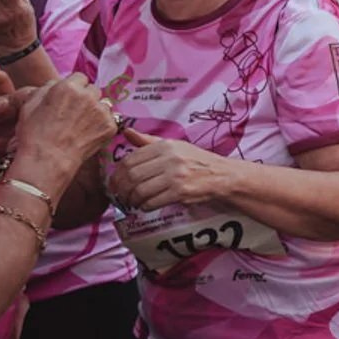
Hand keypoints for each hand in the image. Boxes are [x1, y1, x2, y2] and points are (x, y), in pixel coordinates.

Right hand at [17, 76, 120, 169]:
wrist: (47, 160)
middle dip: (85, 98)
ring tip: (81, 125)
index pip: (80, 78)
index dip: (74, 88)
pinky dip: (102, 125)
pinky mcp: (110, 126)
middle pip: (93, 90)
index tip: (69, 98)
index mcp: (68, 87)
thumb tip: (56, 83)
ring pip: (103, 103)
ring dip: (95, 110)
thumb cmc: (34, 135)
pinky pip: (110, 119)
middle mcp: (88, 95)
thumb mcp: (30, 105)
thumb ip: (46, 88)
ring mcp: (101, 111)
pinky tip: (88, 134)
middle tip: (75, 113)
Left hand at [108, 128, 236, 212]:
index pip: (130, 160)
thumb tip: (127, 132)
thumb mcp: (175, 146)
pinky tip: (146, 206)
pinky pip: (152, 202)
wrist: (222, 175)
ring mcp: (176, 176)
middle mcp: (170, 159)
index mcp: (165, 146)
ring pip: (140, 191)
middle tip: (120, 195)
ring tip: (133, 202)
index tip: (115, 183)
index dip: (117, 174)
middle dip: (122, 189)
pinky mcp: (181, 192)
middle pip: (132, 176)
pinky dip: (145, 206)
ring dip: (132, 200)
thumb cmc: (197, 161)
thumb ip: (148, 141)